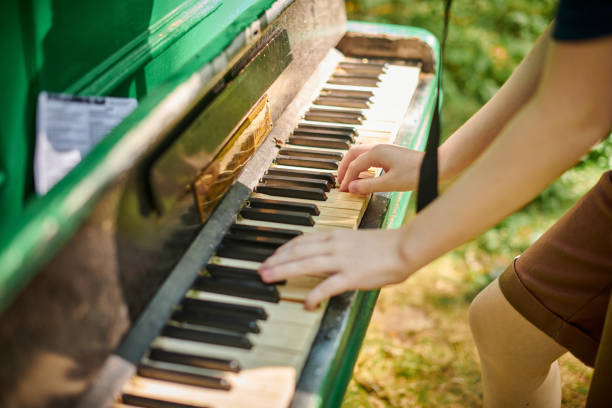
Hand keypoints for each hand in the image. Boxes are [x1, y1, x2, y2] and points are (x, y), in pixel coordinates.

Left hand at [258, 228, 410, 308]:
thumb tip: (324, 256)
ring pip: (305, 264)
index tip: (272, 257)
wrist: (404, 247)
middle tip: (261, 270)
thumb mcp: (355, 240)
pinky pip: (327, 286)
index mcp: (335, 235)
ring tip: (269, 279)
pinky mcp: (351, 276)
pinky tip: (306, 304)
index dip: (283, 250)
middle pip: (297, 251)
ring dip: (284, 271)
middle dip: (276, 261)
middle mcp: (334, 245)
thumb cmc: (383, 246)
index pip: (302, 241)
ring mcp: (341, 260)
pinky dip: (314, 295)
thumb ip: (338, 246)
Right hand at [337, 144, 424, 193]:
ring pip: (359, 154)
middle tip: (340, 182)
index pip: (354, 166)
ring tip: (349, 179)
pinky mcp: (388, 154)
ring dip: (352, 165)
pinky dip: (361, 165)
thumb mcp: (390, 183)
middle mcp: (378, 147)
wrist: (433, 166)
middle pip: (352, 154)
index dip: (347, 179)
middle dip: (344, 168)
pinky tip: (363, 175)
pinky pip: (368, 156)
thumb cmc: (415, 173)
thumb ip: (368, 186)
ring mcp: (383, 149)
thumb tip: (351, 188)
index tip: (343, 191)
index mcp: (376, 153)